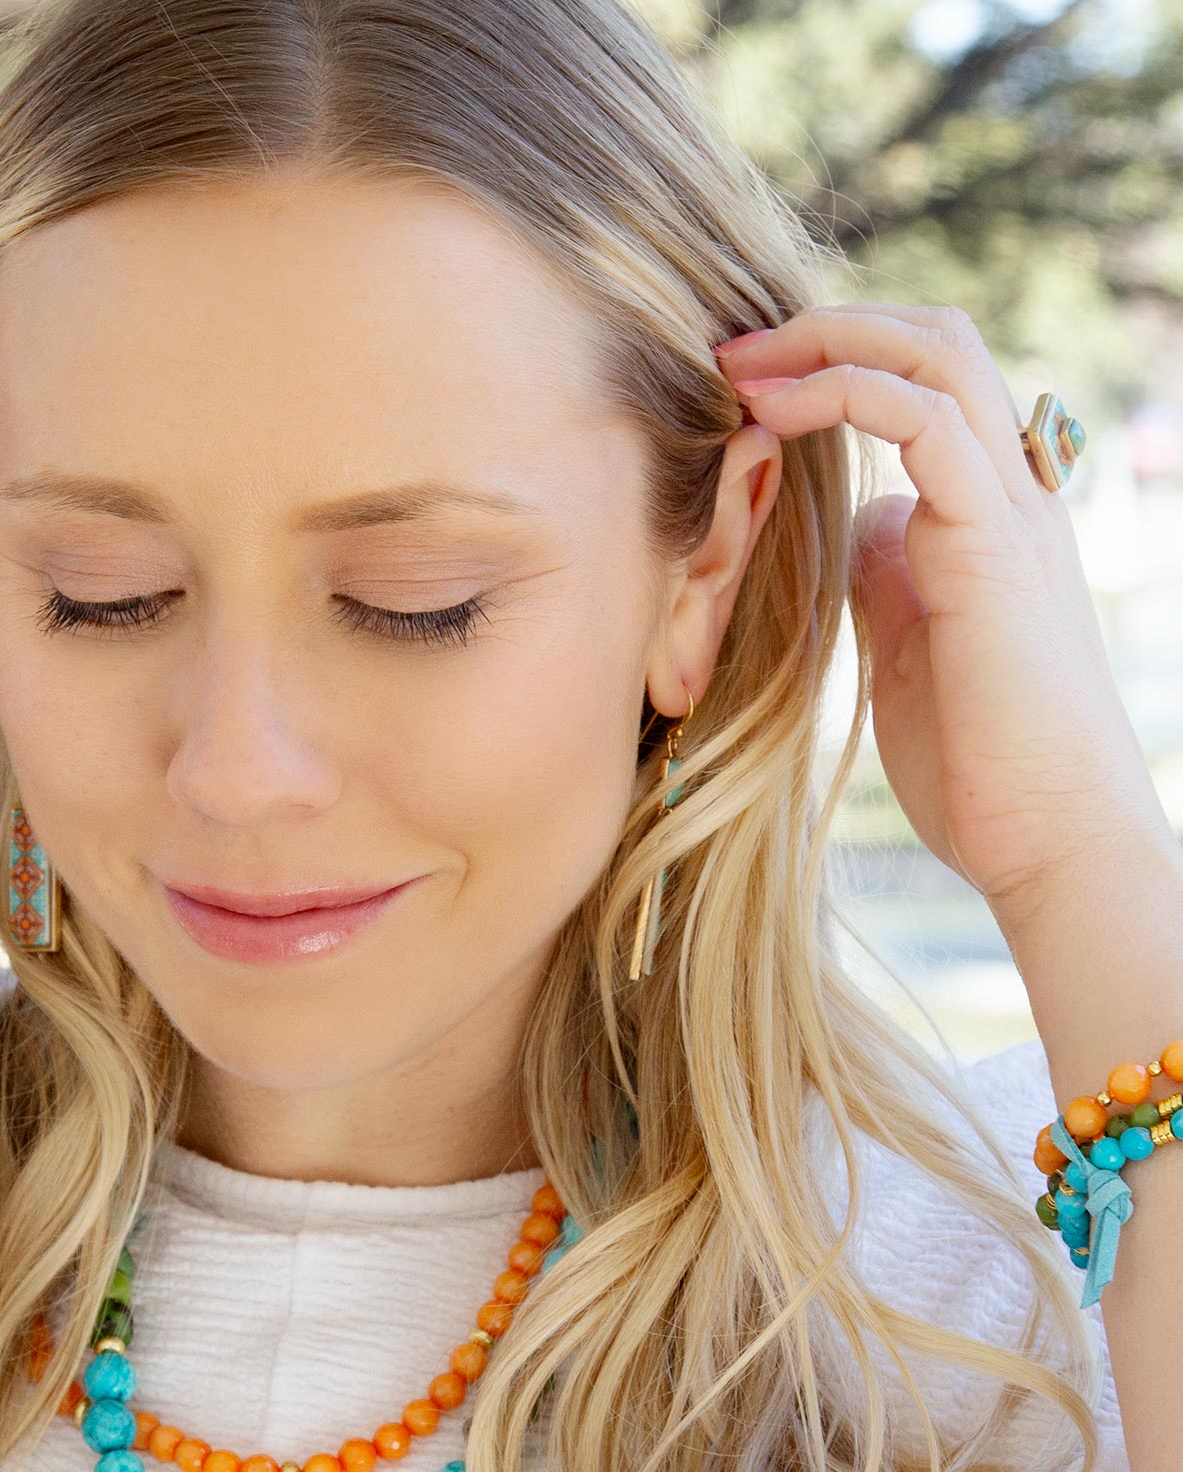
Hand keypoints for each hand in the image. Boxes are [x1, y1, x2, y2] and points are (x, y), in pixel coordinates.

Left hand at [713, 305, 1171, 932]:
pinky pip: (928, 422)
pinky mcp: (994, 546)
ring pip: (937, 355)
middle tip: (731, 348)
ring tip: (739, 363)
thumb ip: (892, 577)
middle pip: (936, 340)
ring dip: (827, 341)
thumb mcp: (911, 649)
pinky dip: (845, 394)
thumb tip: (862, 523)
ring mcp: (1011, 511)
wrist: (1047, 840)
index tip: (743, 384)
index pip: (925, 383)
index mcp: (988, 515)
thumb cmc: (978, 767)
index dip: (838, 361)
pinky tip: (770, 413)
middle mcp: (1010, 493)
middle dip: (828, 325)